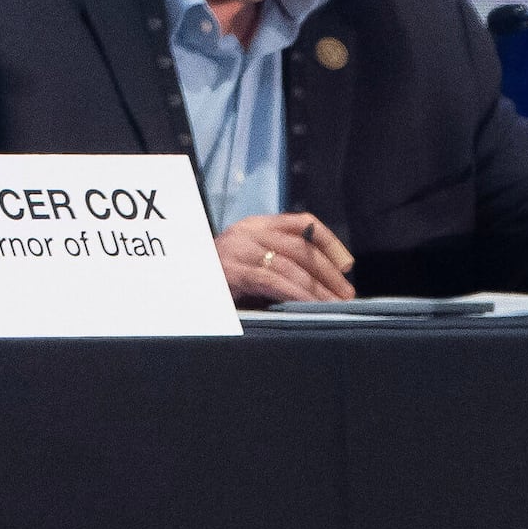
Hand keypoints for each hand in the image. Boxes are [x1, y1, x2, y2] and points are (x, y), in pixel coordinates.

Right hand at [216, 211, 355, 305]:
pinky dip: (297, 294)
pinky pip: (273, 280)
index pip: (300, 222)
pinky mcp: (231, 272)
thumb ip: (280, 263)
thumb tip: (323, 281)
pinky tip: (310, 306)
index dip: (328, 240)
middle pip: (300, 246)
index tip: (346, 263)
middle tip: (346, 294)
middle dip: (328, 272)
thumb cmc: (220, 281)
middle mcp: (246, 232)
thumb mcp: (252, 264)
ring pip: (290, 264)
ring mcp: (236, 250)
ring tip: (334, 304)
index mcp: (254, 226)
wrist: (181, 286)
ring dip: (318, 288)